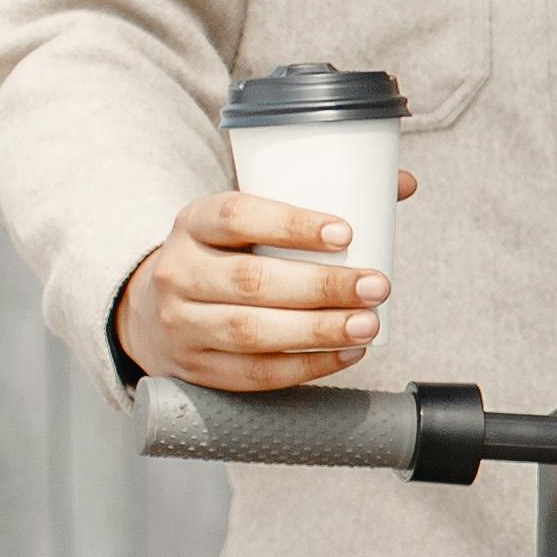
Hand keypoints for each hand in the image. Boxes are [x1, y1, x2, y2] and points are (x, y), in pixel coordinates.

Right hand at [114, 178, 411, 392]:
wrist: (155, 307)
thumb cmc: (226, 254)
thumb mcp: (249, 217)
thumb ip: (317, 197)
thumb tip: (401, 184)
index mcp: (194, 222)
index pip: (235, 217)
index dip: (291, 224)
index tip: (346, 233)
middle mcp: (178, 272)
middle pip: (250, 280)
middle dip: (321, 286)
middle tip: (376, 286)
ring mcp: (181, 324)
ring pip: (249, 331)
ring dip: (317, 331)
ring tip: (367, 325)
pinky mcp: (195, 367)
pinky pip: (252, 373)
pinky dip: (305, 366)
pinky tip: (345, 353)